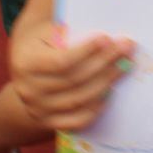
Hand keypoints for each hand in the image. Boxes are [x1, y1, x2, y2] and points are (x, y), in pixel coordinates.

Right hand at [9, 20, 135, 133]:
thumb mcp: (48, 31)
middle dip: (104, 63)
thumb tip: (105, 39)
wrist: (28, 68)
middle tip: (126, 48)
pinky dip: (96, 108)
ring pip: (78, 100)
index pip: (60, 61)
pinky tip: (110, 92)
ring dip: (106, 82)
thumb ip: (69, 33)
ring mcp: (37, 109)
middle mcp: (28, 89)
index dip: (86, 51)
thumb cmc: (45, 42)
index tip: (107, 38)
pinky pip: (77, 120)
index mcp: (25, 63)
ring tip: (124, 66)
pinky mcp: (49, 122)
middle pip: (73, 80)